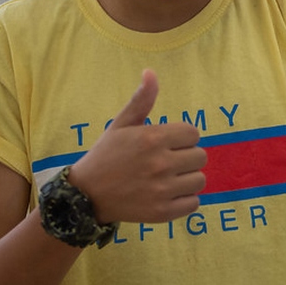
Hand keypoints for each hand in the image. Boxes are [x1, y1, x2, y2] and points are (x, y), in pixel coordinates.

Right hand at [70, 69, 206, 223]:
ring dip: (187, 178)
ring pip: (199, 180)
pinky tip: (168, 194)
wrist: (85, 195)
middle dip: (186, 157)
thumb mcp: (121, 124)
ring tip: (168, 178)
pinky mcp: (163, 212)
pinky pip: (194, 203)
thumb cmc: (106, 155)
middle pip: (200, 156)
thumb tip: (151, 72)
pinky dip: (185, 200)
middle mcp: (160, 164)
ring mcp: (162, 190)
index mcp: (152, 138)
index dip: (182, 137)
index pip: (194, 133)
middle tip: (166, 161)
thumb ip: (141, 100)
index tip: (167, 143)